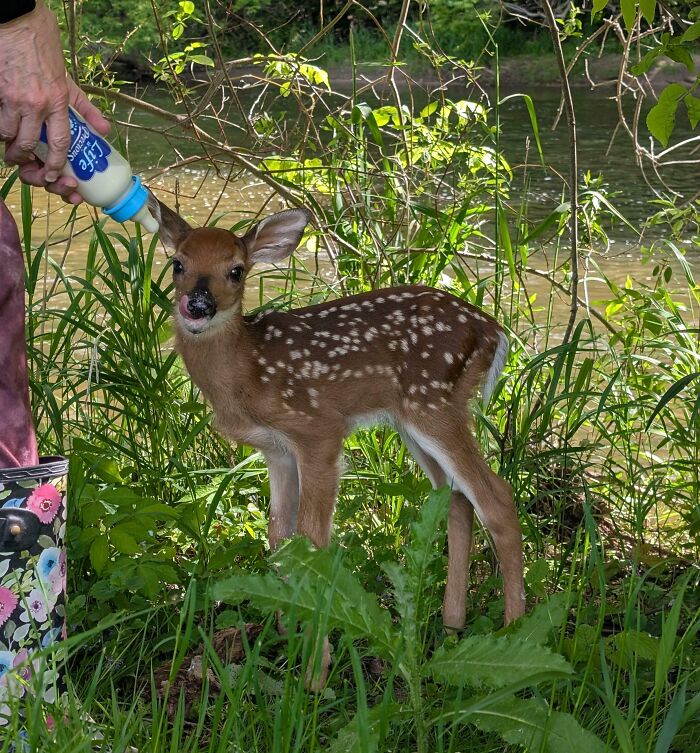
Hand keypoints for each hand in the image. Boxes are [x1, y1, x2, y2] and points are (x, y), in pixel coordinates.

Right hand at [0, 1, 109, 200]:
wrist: (16, 18)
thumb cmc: (42, 47)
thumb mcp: (69, 78)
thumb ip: (84, 107)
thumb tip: (104, 130)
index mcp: (57, 102)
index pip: (60, 144)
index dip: (56, 165)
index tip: (53, 175)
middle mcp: (35, 103)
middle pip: (27, 146)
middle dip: (24, 160)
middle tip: (24, 162)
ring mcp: (11, 97)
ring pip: (6, 134)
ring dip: (8, 143)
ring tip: (12, 144)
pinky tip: (4, 125)